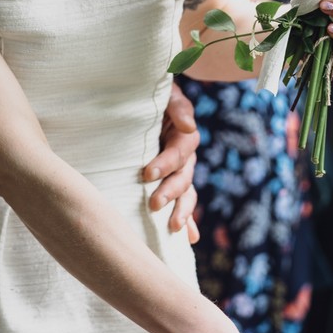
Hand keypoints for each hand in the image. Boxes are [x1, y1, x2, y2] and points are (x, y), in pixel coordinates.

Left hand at [145, 82, 200, 241]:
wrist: (143, 102)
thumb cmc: (152, 97)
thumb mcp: (166, 94)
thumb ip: (177, 107)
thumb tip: (189, 126)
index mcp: (184, 135)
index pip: (179, 152)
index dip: (166, 163)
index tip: (147, 174)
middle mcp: (185, 156)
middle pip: (184, 177)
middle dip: (170, 192)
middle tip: (154, 205)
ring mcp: (180, 171)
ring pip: (186, 193)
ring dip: (182, 211)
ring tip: (173, 229)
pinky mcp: (172, 181)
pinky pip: (183, 202)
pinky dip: (186, 220)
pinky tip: (188, 238)